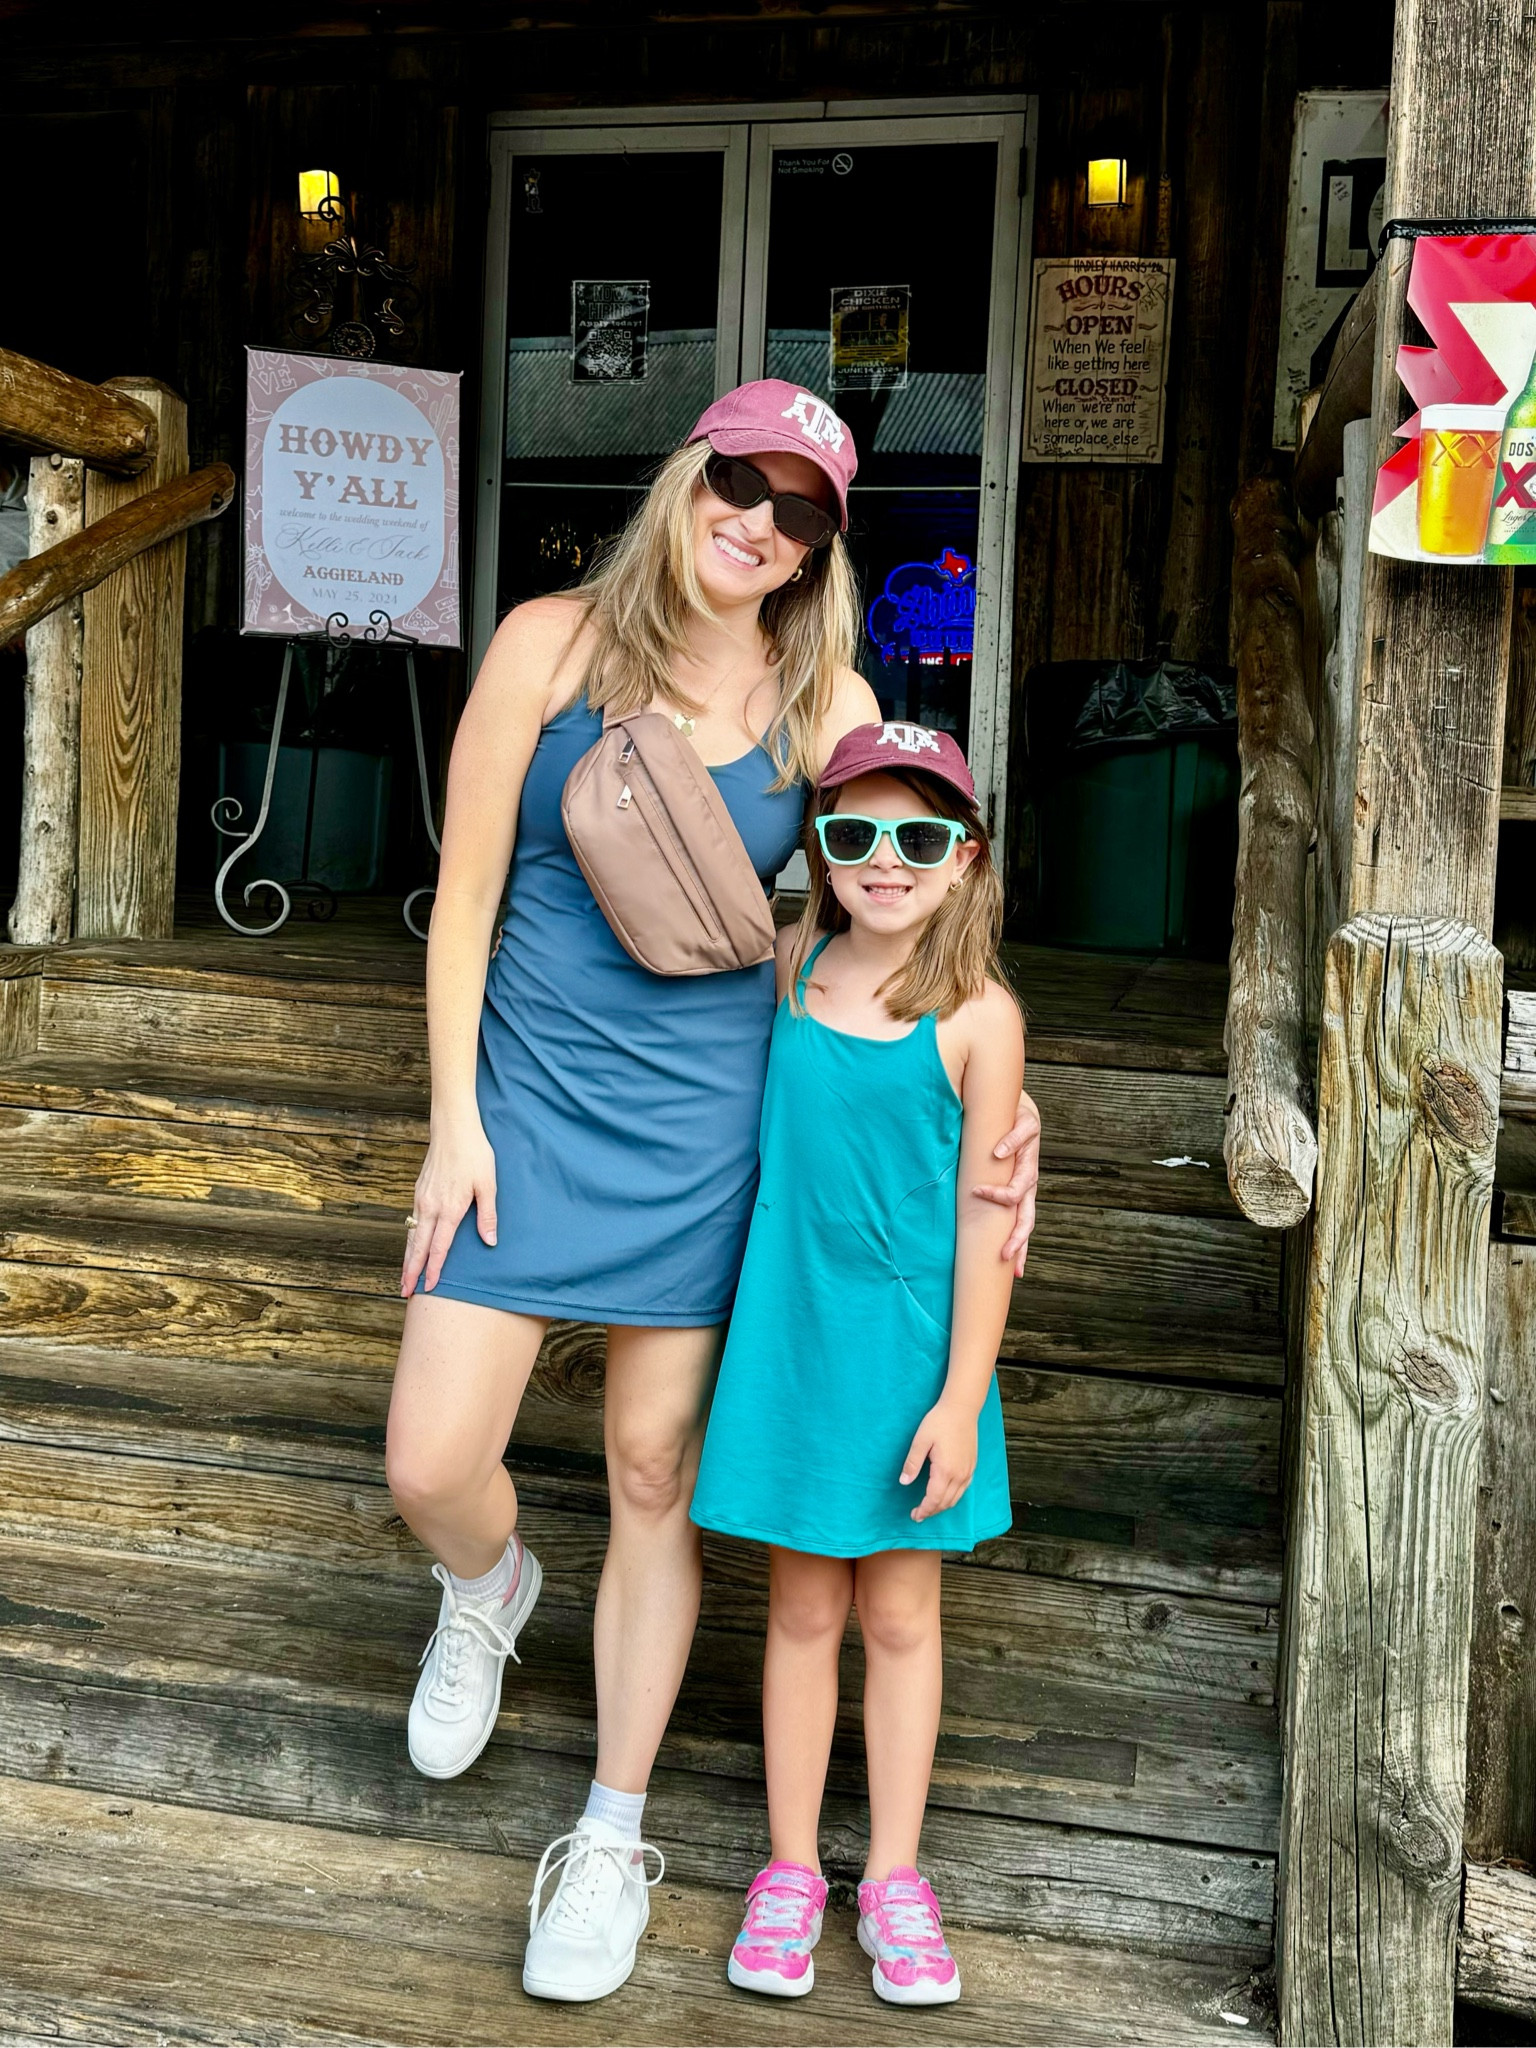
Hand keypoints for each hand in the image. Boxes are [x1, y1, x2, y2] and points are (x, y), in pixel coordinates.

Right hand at [401, 1113, 497, 1297]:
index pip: (439, 1248)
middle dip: (411, 1271)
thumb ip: (487, 1215)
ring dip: (407, 1257)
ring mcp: (421, 1199)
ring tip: (404, 1277)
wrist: (453, 1128)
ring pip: (411, 1235)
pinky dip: (409, 1239)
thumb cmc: (475, 1154)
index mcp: (449, 1209)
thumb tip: (490, 1241)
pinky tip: (411, 1247)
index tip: (429, 1287)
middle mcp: (430, 1207)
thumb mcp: (488, 1184)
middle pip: (418, 1247)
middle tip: (405, 1292)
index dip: (434, 1269)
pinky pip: (411, 1222)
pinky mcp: (419, 1191)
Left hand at [900, 1400, 977, 1522]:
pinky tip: (945, 1495)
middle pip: (945, 1502)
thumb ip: (912, 1463)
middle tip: (918, 1515)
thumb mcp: (920, 1441)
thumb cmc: (939, 1422)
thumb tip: (904, 1482)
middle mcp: (959, 1474)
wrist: (962, 1409)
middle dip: (931, 1511)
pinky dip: (953, 1498)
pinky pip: (963, 1490)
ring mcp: (968, 1471)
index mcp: (945, 1470)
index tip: (914, 1515)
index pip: (933, 1499)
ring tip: (929, 1508)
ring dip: (942, 1506)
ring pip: (956, 1498)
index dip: (924, 1510)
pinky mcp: (972, 1466)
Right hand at [973, 1086, 1039, 1275]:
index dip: (1022, 1248)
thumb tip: (957, 1217)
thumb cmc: (1001, 1139)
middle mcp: (1029, 1176)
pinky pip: (1019, 1139)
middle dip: (1017, 1236)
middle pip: (1028, 1213)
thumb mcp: (994, 1170)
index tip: (1015, 1271)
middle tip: (1003, 1252)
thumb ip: (981, 1192)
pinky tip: (996, 1153)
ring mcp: (1031, 1155)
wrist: (1016, 1105)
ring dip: (1001, 1192)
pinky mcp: (1029, 1127)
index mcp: (1023, 1190)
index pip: (1024, 1224)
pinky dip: (1007, 1146)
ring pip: (1024, 1182)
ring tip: (978, 1192)